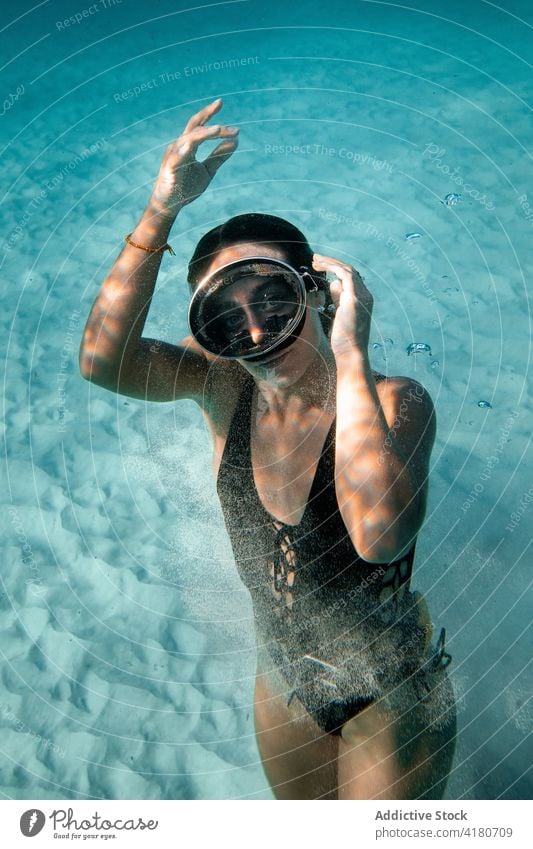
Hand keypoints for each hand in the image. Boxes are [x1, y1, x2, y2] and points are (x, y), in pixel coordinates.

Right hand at [151, 98, 238, 216]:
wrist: (169, 206)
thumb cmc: (185, 187)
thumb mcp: (207, 170)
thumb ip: (219, 156)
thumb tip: (235, 141)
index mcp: (188, 146)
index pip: (199, 125)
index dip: (208, 113)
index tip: (220, 102)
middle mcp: (179, 147)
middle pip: (195, 128)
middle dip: (211, 122)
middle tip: (231, 124)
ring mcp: (173, 157)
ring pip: (188, 139)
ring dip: (204, 134)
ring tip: (218, 130)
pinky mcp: (169, 170)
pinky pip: (177, 158)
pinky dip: (184, 151)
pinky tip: (192, 146)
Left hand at [312, 254, 372, 357]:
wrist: (351, 353)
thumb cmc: (344, 339)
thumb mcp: (340, 314)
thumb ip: (339, 298)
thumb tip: (334, 284)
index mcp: (363, 299)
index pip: (350, 277)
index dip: (335, 269)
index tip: (320, 266)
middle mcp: (365, 295)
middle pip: (349, 270)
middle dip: (331, 262)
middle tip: (315, 258)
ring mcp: (361, 296)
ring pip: (346, 269)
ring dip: (329, 262)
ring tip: (315, 260)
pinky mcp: (353, 299)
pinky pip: (344, 275)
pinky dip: (332, 267)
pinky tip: (321, 267)